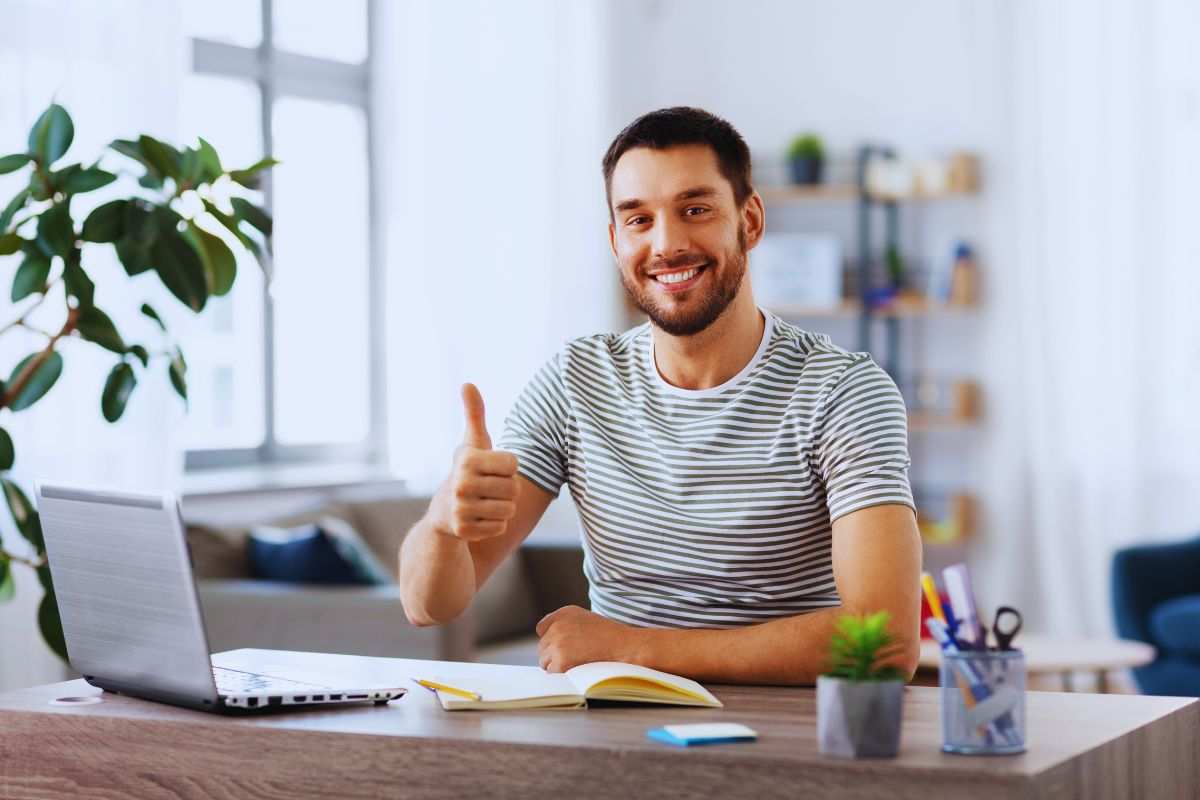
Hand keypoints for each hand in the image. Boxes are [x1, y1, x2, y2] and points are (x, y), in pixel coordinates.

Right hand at [430, 383, 520, 541]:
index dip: (507, 468)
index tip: (490, 469)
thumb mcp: (472, 443)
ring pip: (509, 510)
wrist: (443, 512)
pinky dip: (493, 525)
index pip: (514, 465)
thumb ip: (474, 414)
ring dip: (501, 508)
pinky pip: (499, 527)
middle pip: (514, 489)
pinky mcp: (463, 531)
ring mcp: (460, 509)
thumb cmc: (467, 471)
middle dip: (506, 490)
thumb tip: (467, 383)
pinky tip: (478, 518)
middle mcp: (461, 484)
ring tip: (483, 503)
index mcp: (467, 460)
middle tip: (487, 489)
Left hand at [535, 605, 641, 671]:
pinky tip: (579, 670)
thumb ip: (567, 627)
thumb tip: (548, 646)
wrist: (627, 647)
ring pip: (544, 661)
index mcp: (564, 613)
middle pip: (542, 647)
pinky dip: (563, 676)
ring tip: (579, 664)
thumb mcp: (587, 621)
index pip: (542, 628)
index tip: (564, 647)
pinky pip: (552, 673)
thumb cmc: (612, 638)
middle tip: (576, 659)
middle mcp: (558, 624)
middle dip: (554, 656)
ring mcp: (557, 642)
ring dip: (557, 666)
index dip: (552, 640)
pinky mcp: (560, 659)